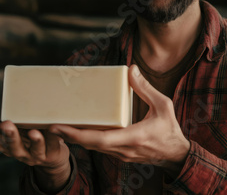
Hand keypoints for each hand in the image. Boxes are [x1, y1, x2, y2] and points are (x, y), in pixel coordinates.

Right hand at [0, 100, 70, 189]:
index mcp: (4, 142)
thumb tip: (13, 81)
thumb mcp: (18, 124)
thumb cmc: (30, 135)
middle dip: (8, 134)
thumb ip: (14, 111)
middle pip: (9, 144)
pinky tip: (54, 129)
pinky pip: (52, 145)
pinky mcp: (49, 155)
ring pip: (33, 149)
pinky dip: (53, 138)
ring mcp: (32, 155)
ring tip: (34, 132)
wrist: (52, 159)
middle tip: (6, 124)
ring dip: (33, 141)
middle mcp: (15, 150)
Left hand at [48, 64, 190, 177]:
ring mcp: (121, 155)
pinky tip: (78, 132)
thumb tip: (131, 70)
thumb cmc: (170, 129)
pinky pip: (100, 148)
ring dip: (76, 139)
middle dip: (69, 136)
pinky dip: (87, 141)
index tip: (60, 127)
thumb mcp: (163, 105)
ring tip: (60, 127)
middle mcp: (124, 149)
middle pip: (90, 145)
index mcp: (133, 136)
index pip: (101, 138)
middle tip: (51, 125)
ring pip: (93, 148)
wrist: (175, 154)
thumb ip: (145, 88)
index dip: (78, 134)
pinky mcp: (120, 155)